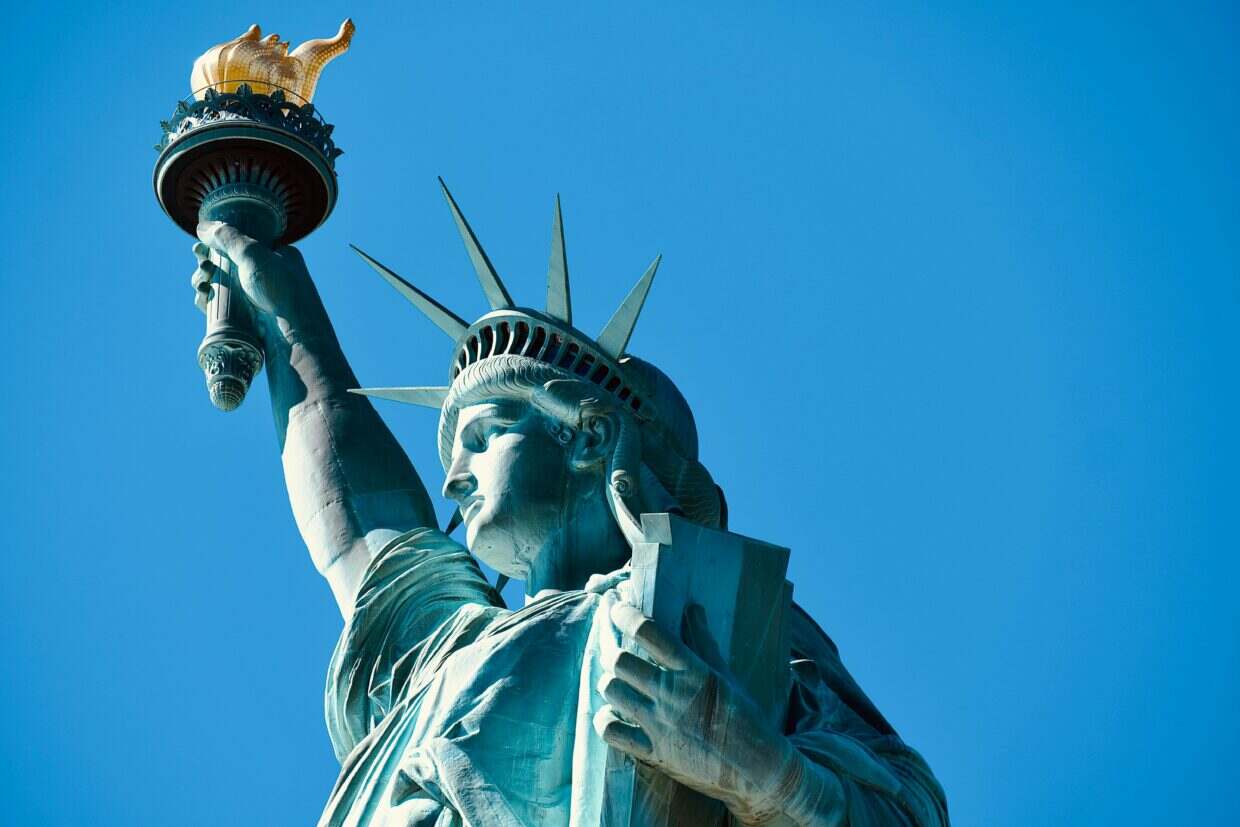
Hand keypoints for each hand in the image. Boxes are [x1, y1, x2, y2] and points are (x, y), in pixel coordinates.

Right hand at [190, 221, 321, 339]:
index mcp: (277, 256)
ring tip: (202, 283)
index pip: (242, 243)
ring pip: (221, 285)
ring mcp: (256, 298)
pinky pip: (221, 305)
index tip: (202, 245)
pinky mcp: (246, 318)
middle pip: (227, 264)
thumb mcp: (255, 256)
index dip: (219, 243)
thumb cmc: (282, 292)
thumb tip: (202, 227)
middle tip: (203, 264)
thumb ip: (229, 238)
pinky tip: (203, 298)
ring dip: (204, 280)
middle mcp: (266, 275)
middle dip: (208, 263)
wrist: (294, 336)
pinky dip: (208, 300)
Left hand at [593, 600, 838, 824]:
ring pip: (612, 691)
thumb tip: (692, 607)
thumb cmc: (745, 717)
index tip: (615, 606)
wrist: (758, 769)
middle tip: (606, 639)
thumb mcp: (726, 675)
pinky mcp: (654, 753)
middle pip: (620, 661)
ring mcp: (660, 725)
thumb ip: (704, 641)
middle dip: (608, 646)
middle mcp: (672, 695)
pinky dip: (605, 720)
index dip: (625, 614)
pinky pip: (613, 733)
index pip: (649, 632)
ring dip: (608, 681)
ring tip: (614, 677)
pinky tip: (612, 712)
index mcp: (693, 671)